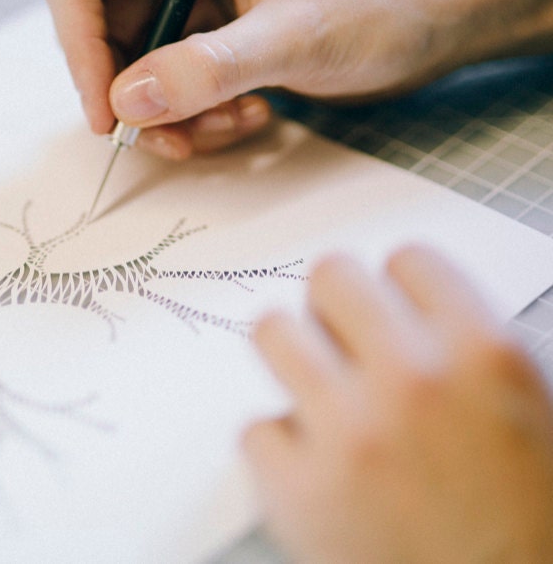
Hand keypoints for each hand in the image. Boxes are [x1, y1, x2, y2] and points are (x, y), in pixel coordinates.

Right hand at [39, 0, 552, 159]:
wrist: (438, 22)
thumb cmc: (383, 0)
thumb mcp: (297, 33)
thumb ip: (209, 65)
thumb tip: (126, 100)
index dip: (78, 43)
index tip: (108, 111)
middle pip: (97, 36)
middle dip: (133, 95)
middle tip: (177, 132)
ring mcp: (190, 13)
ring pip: (131, 79)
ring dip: (171, 119)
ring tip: (237, 120)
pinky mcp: (208, 51)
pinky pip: (167, 99)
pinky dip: (194, 124)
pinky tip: (250, 116)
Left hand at [242, 246, 552, 561]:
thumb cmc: (521, 521)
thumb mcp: (527, 413)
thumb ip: (462, 348)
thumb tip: (399, 302)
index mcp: (483, 357)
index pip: (407, 260)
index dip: (395, 286)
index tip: (387, 306)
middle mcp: (414, 382)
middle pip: (330, 277)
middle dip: (333, 307)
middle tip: (338, 340)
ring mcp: (349, 433)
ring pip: (272, 332)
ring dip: (291, 359)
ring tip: (314, 392)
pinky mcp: (297, 488)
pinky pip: (256, 427)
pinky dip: (279, 448)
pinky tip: (313, 468)